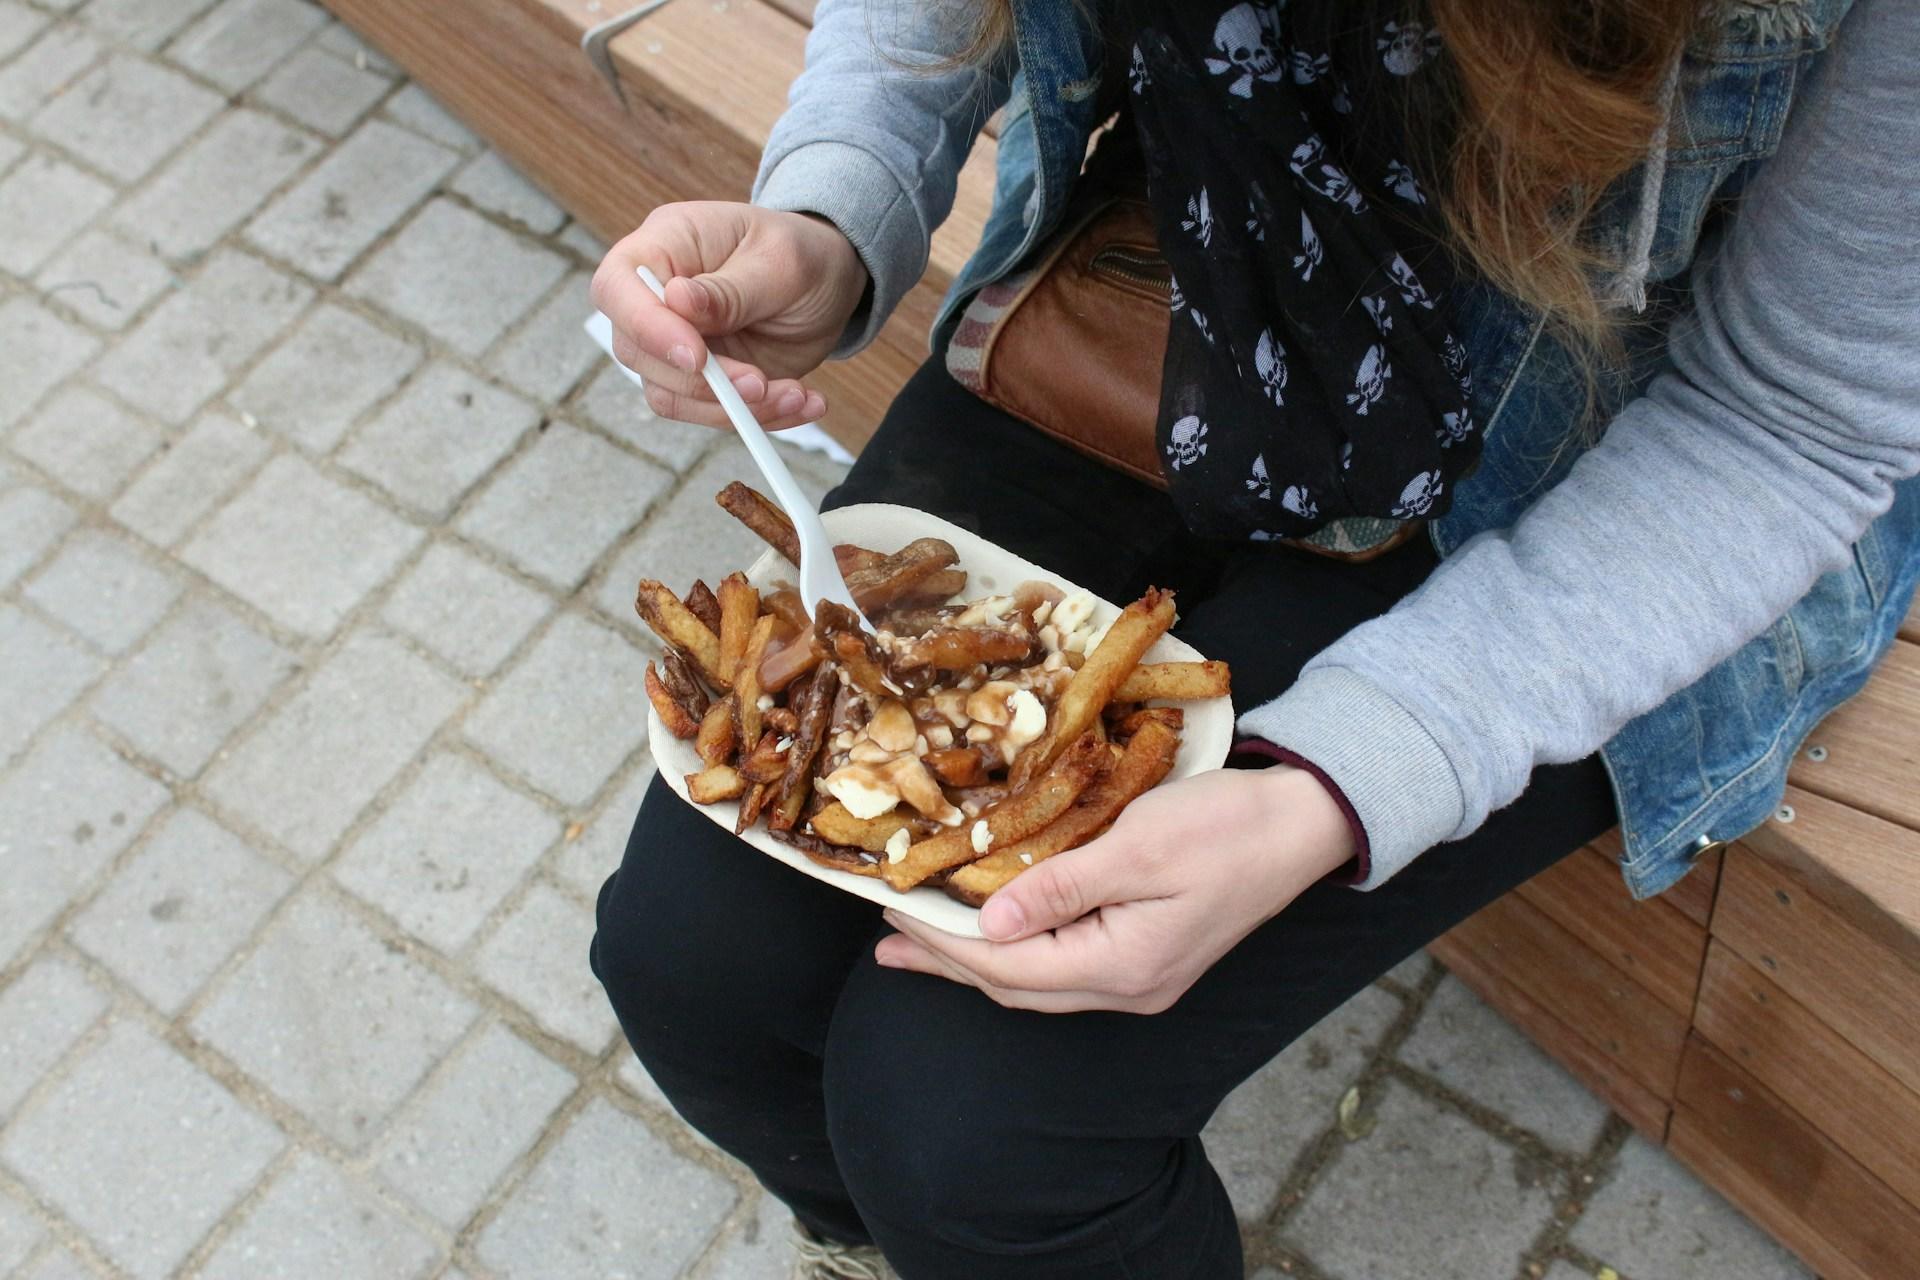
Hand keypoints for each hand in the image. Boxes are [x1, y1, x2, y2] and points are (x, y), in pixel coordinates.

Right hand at [591, 202, 868, 429]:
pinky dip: (759, 418)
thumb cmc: (802, 254)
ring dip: (735, 408)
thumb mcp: (780, 263)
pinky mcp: (702, 380)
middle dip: (702, 382)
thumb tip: (676, 300)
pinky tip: (803, 403)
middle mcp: (657, 298)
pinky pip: (709, 413)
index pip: (617, 286)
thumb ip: (730, 289)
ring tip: (797, 395)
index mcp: (664, 245)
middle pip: (636, 352)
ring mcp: (675, 343)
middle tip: (761, 383)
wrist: (831, 281)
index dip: (645, 327)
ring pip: (671, 395)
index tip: (696, 357)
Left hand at [874, 766, 1356, 1012]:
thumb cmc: (1225, 826)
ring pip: (1037, 979)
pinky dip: (1017, 947)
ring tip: (921, 939)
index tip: (892, 909)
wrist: (1303, 824)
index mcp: (1122, 965)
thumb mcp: (1137, 847)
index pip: (1006, 965)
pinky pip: (1063, 963)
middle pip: (1015, 985)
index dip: (943, 941)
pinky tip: (995, 927)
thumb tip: (989, 930)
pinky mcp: (1149, 954)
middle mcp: (1128, 986)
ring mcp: (1141, 976)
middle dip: (946, 961)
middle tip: (886, 939)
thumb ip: (1060, 889)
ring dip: (977, 958)